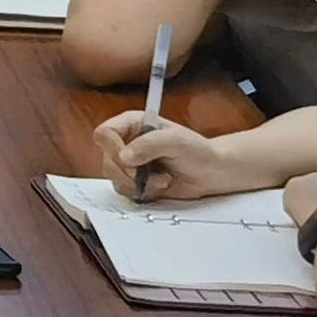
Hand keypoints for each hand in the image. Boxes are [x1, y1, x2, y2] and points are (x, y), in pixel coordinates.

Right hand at [95, 109, 241, 201]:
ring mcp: (130, 164)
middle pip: (106, 159)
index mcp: (133, 124)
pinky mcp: (135, 182)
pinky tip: (159, 186)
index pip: (105, 133)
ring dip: (137, 183)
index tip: (130, 161)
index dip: (112, 148)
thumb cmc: (198, 151)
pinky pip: (124, 191)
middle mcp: (128, 142)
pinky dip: (141, 192)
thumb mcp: (176, 141)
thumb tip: (124, 157)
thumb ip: (149, 144)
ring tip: (161, 179)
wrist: (211, 173)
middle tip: (145, 175)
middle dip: (127, 172)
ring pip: (113, 177)